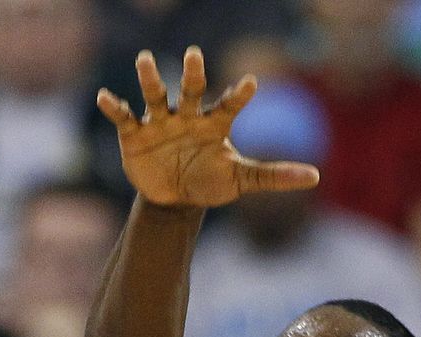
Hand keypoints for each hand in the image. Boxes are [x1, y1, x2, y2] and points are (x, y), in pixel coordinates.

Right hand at [97, 48, 319, 207]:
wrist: (174, 198)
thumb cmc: (210, 181)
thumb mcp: (242, 180)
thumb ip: (274, 176)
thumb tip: (315, 176)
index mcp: (214, 123)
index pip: (229, 104)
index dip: (239, 95)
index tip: (251, 85)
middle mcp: (188, 115)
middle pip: (192, 89)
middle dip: (193, 73)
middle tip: (195, 55)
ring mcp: (160, 122)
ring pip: (156, 94)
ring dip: (151, 78)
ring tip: (145, 60)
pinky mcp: (135, 134)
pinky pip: (124, 117)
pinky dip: (114, 106)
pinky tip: (104, 97)